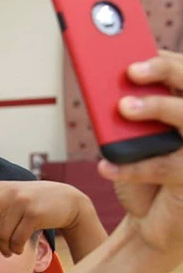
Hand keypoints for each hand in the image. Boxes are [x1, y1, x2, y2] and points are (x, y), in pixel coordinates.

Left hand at [0, 180, 92, 255]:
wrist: (67, 201)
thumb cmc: (31, 208)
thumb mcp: (9, 216)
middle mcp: (4, 193)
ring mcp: (19, 202)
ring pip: (0, 235)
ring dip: (4, 247)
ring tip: (11, 247)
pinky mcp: (32, 213)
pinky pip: (15, 240)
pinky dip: (15, 248)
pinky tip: (20, 246)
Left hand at [96, 50, 182, 254]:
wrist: (154, 223)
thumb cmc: (145, 174)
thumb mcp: (134, 140)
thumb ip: (130, 114)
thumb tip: (108, 84)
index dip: (168, 60)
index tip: (140, 50)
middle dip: (166, 73)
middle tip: (132, 70)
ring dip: (158, 108)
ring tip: (124, 107)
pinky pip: (162, 168)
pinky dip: (130, 167)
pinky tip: (104, 165)